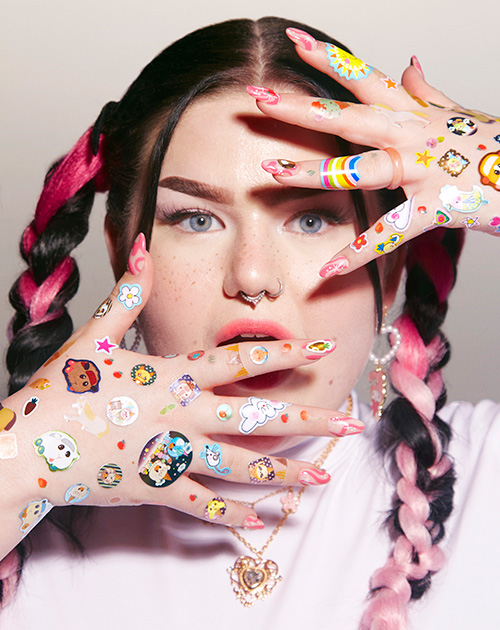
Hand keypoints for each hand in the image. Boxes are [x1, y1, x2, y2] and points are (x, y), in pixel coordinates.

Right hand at [1, 234, 363, 553]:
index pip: (240, 361)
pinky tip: (263, 520)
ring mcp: (173, 457)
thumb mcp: (95, 335)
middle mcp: (183, 417)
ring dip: (286, 473)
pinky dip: (234, 515)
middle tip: (352, 423)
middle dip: (309, 420)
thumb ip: (128, 293)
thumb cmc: (61, 389)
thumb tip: (142, 246)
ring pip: (242, 467)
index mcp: (173, 376)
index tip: (322, 348)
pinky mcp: (156, 490)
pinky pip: (203, 505)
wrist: (29, 450)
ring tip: (324, 477)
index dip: (285, 353)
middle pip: (257, 418)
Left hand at [247, 29, 499, 276]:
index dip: (328, 58)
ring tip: (272, 171)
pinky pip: (390, 234)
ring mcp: (421, 172)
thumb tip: (406, 62)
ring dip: (314, 171)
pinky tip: (328, 268)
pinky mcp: (434, 209)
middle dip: (301, 109)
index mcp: (413, 112)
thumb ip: (426, 91)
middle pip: (348, 117)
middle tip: (258, 99)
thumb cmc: (493, 145)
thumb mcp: (458, 112)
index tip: (292, 38)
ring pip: (360, 170)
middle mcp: (411, 135)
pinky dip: (359, 254)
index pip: (364, 78)